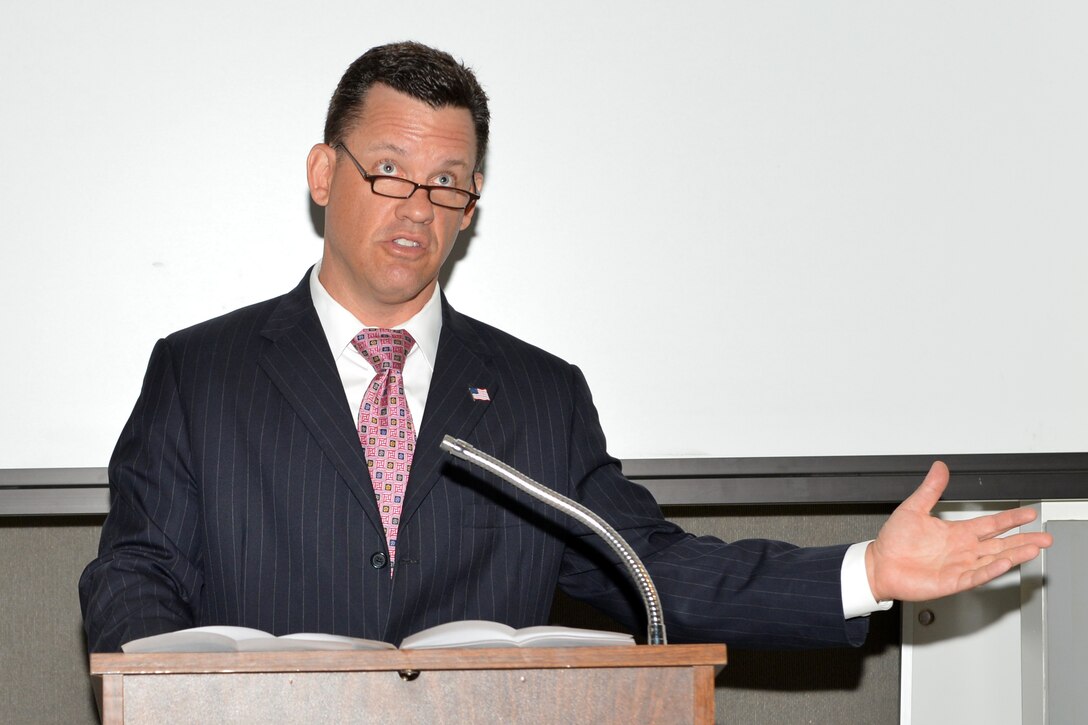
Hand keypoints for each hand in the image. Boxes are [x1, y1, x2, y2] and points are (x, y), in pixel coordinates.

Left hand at [865, 461, 1053, 601]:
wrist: (879, 564)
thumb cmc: (894, 541)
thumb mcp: (913, 508)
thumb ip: (930, 489)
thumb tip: (939, 468)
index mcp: (956, 533)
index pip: (991, 524)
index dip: (1010, 519)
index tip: (1028, 513)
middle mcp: (962, 550)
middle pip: (1000, 544)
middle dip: (1023, 539)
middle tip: (1045, 536)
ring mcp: (959, 566)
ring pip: (994, 559)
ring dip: (1014, 554)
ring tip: (1035, 548)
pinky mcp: (952, 581)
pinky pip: (976, 576)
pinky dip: (991, 570)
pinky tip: (1005, 563)